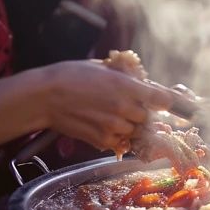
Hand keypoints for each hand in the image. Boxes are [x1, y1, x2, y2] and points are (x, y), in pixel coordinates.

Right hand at [43, 60, 171, 151]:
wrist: (43, 97)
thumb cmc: (70, 76)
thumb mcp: (103, 67)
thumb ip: (125, 75)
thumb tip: (141, 79)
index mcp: (127, 86)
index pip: (163, 99)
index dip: (166, 101)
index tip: (165, 101)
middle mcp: (124, 108)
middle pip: (149, 118)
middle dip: (142, 112)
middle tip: (129, 106)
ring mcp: (114, 126)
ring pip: (137, 131)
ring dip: (131, 125)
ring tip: (113, 115)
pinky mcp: (102, 140)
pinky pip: (121, 142)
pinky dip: (117, 136)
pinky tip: (104, 125)